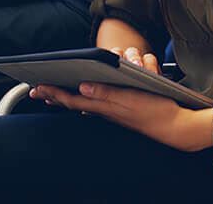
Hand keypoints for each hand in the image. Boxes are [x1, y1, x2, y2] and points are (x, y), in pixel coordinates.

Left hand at [31, 67, 211, 152]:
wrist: (176, 125)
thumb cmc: (155, 112)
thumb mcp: (130, 100)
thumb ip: (106, 93)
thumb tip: (82, 87)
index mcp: (104, 106)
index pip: (72, 99)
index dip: (53, 93)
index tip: (37, 87)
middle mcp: (106, 108)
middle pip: (76, 100)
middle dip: (57, 94)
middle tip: (39, 89)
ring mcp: (114, 108)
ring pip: (89, 98)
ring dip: (73, 94)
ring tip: (58, 93)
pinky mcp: (124, 106)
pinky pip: (104, 99)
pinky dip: (92, 95)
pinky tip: (91, 94)